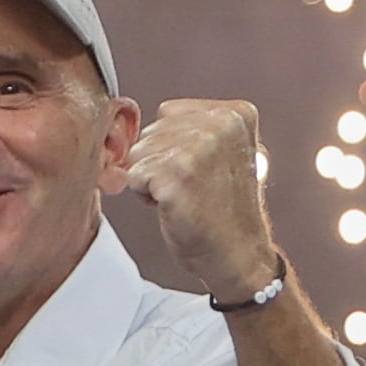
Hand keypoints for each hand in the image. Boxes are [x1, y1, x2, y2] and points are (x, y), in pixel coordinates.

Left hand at [124, 99, 281, 302]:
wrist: (236, 253)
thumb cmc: (222, 207)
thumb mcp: (222, 151)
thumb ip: (193, 127)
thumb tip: (129, 122)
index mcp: (235, 113)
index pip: (168, 112)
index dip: (171, 145)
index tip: (199, 169)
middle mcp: (220, 123)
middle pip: (150, 132)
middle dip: (158, 161)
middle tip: (191, 186)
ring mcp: (198, 147)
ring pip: (138, 153)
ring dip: (150, 178)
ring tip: (184, 195)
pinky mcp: (176, 174)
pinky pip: (133, 176)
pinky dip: (144, 195)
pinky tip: (173, 205)